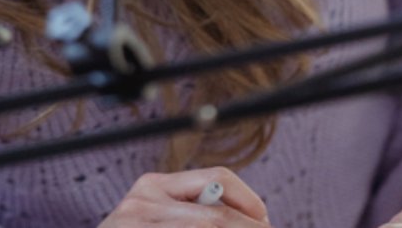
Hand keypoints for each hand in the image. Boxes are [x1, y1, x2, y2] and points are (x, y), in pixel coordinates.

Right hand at [98, 167, 271, 226]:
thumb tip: (253, 218)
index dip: (250, 202)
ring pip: (211, 224)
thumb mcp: (159, 220)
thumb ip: (191, 213)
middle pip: (218, 213)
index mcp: (154, 186)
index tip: (265, 223)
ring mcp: (136, 219)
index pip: (218, 178)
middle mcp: (144, 197)